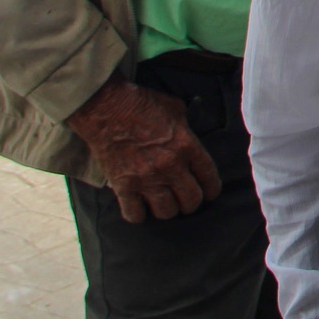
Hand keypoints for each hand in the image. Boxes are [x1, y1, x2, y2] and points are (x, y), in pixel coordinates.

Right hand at [65, 76, 222, 223]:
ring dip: (167, 209)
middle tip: (185, 198)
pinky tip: (140, 206)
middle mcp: (170, 166)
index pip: (209, 178)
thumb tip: (191, 138)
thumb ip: (187, 128)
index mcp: (186, 146)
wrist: (106, 106)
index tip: (209, 192)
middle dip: (191, 202)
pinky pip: (135, 214)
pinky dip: (138, 214)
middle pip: (191, 200)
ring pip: (167, 212)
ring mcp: (146, 178)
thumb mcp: (175, 109)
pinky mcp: (124, 186)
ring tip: (164, 202)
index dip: (212, 190)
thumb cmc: (141, 104)